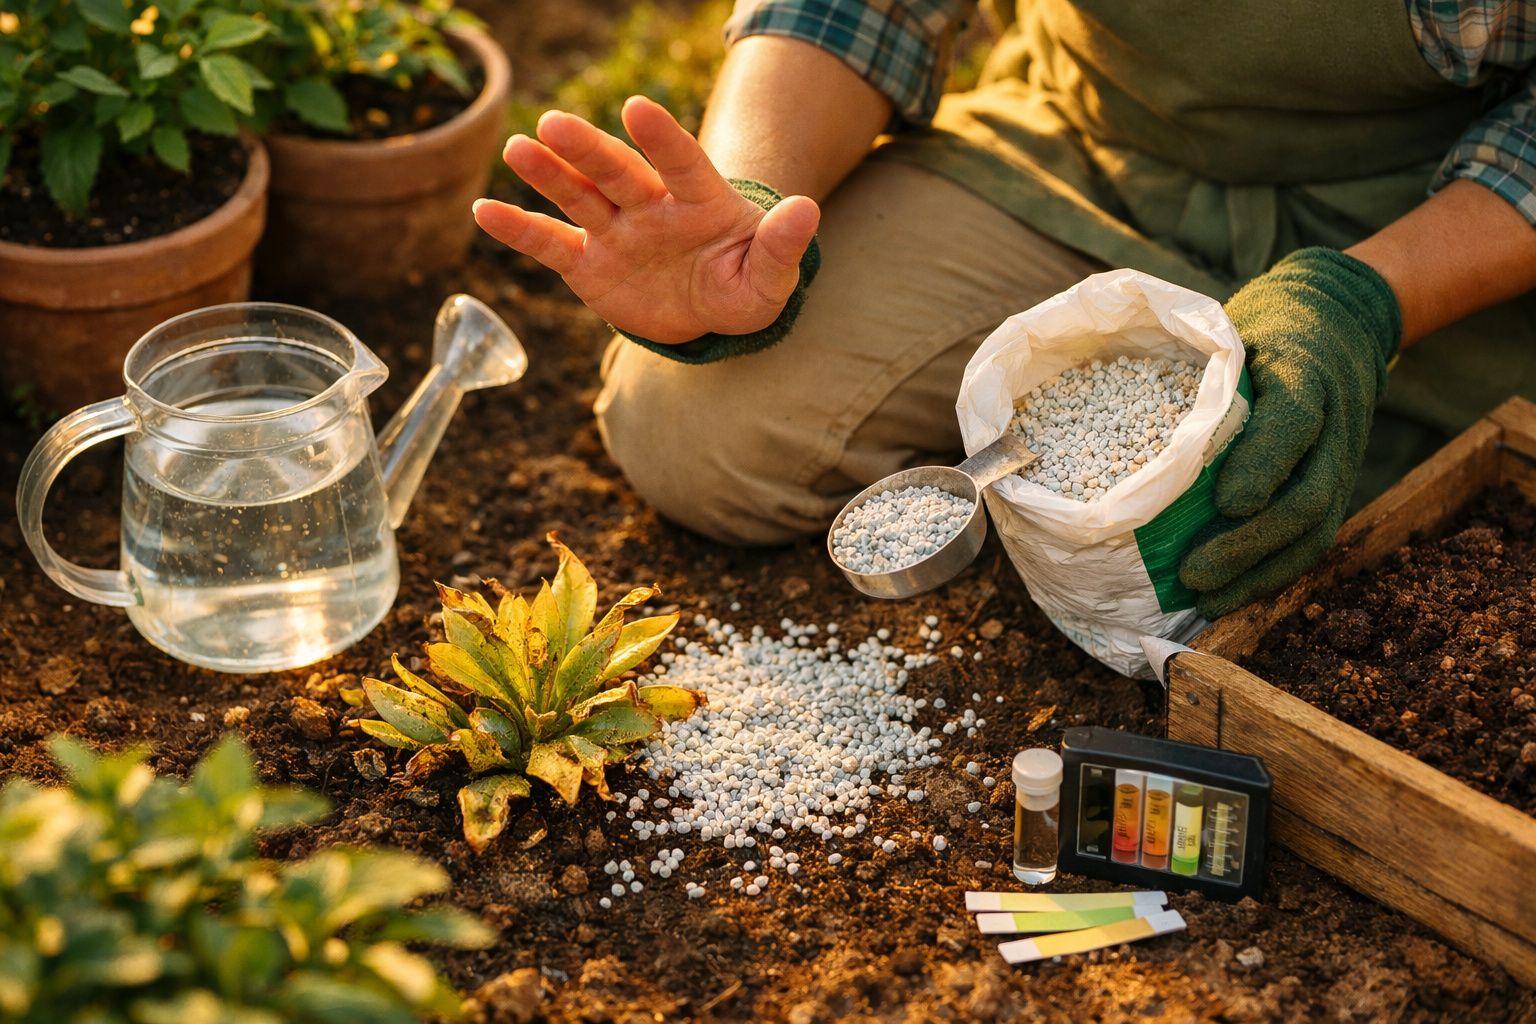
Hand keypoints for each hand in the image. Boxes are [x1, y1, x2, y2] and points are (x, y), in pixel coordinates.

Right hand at [473, 96, 820, 343]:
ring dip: (548, 174)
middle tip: (554, 124)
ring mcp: (615, 231)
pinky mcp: (587, 263)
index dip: (662, 139)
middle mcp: (651, 206)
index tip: (638, 109)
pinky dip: (519, 228)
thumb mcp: (769, 278)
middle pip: (617, 172)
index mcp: (700, 201)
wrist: (707, 312)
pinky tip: (485, 211)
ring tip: (518, 148)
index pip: (682, 163)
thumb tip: (806, 209)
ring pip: (578, 197)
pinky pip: (550, 244)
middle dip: (587, 150)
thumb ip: (782, 246)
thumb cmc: (743, 285)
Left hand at [1179, 248, 1401, 617]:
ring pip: (1316, 530)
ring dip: (1261, 574)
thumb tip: (1117, 416)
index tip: (1227, 502)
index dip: (1264, 464)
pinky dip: (1272, 572)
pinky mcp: (1336, 485)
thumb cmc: (1267, 327)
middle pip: (1309, 496)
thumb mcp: (1237, 326)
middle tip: (1193, 574)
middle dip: (1250, 543)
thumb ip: (1203, 370)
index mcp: (1306, 372)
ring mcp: (1342, 460)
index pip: (1294, 419)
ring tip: (1207, 600)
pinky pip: (1312, 537)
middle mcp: (1335, 422)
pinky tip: (1228, 595)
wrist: (1341, 319)